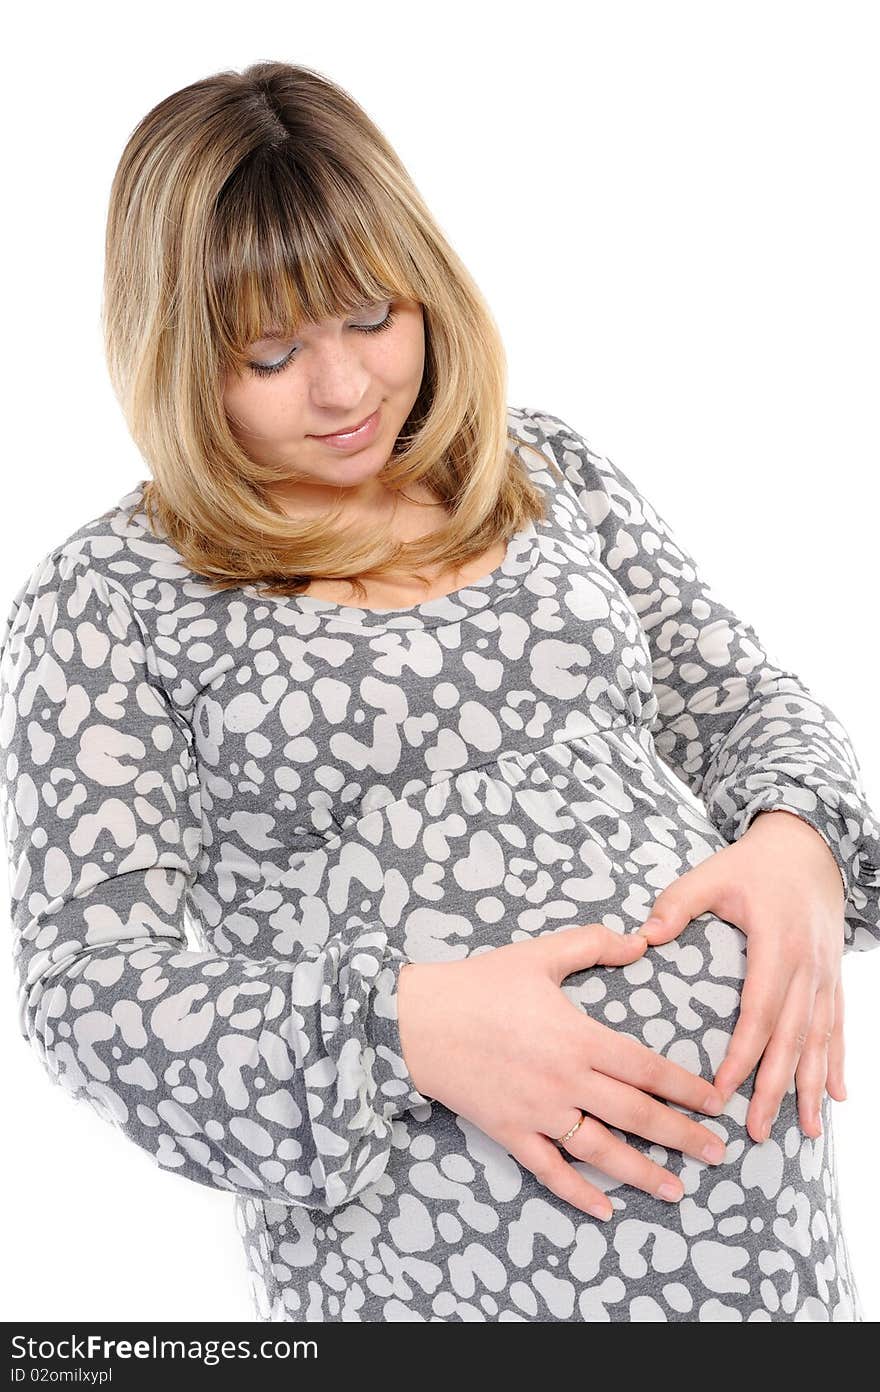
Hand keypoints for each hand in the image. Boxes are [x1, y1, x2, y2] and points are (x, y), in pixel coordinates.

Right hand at [396, 923, 726, 1220]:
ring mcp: (538, 1112)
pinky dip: (577, 1193)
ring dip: (642, 1172)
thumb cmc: (479, 983)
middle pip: (635, 1115)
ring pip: (601, 1150)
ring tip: (676, 1189)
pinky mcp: (510, 1132)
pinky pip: (549, 1170)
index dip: (685, 1088)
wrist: (418, 1020)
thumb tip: (641, 941)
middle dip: (681, 1136)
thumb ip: (593, 945)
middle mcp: (565, 1081)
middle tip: (717, 1153)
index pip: (646, 1068)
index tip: (715, 1103)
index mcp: (578, 1037)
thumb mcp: (539, 954)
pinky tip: (604, 1209)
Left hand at [636, 808, 846, 1143]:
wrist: (807, 848)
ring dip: (812, 1086)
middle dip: (776, 1087)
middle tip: (757, 1130)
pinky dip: (838, 1062)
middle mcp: (808, 967)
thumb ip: (678, 902)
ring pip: (821, 1039)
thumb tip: (645, 935)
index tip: (721, 1090)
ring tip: (806, 1131)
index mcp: (776, 945)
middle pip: (792, 1037)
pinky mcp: (834, 977)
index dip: (742, 1054)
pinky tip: (837, 1096)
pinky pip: (838, 1026)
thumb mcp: (712, 874)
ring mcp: (826, 975)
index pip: (759, 1012)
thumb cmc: (753, 865)